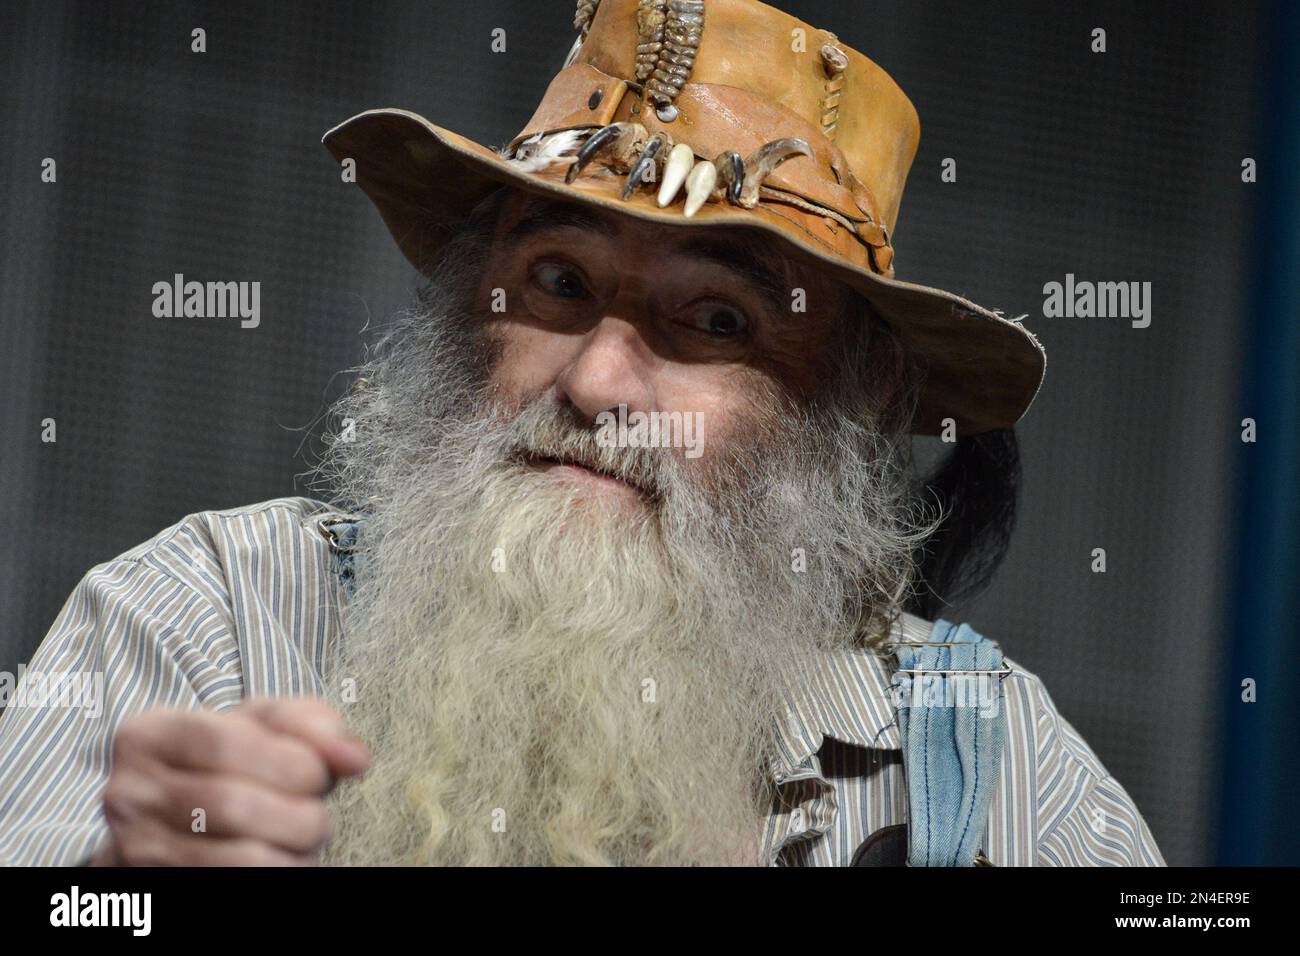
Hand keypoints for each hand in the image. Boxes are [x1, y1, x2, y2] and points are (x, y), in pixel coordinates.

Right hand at [91, 698, 369, 865]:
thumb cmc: (231, 765)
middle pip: (232, 804)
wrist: (178, 825)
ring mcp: (137, 847)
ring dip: (295, 850)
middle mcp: (130, 792)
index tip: (321, 774)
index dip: (288, 760)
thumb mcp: (263, 728)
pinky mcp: (158, 886)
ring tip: (304, 838)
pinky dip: (281, 871)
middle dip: (299, 812)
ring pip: (240, 857)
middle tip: (317, 814)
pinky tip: (285, 858)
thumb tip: (354, 756)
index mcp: (149, 734)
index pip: (225, 742)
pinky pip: (236, 885)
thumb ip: (310, 726)